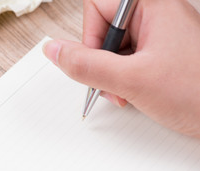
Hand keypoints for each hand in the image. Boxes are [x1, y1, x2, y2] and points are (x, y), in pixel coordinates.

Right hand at [43, 0, 199, 137]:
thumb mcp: (132, 81)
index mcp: (152, 5)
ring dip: (110, 74)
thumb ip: (87, 65)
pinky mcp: (157, 51)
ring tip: (128, 91)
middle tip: (116, 82)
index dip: (90, 37)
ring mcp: (156, 33)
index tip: (99, 62)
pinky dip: (121, 78)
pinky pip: (124, 58)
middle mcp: (154, 14)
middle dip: (102, 62)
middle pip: (102, 29)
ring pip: (111, 47)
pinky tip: (133, 91)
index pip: (96, 6)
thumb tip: (54, 51)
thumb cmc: (198, 94)